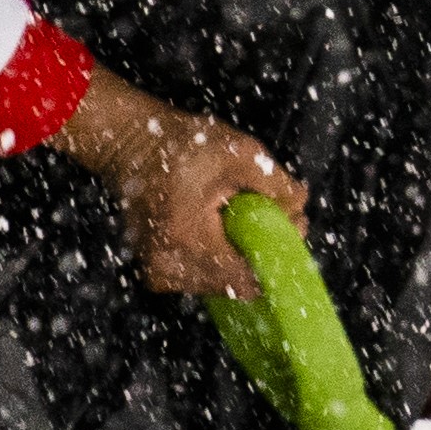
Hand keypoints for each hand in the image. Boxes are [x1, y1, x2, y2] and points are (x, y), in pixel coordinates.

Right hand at [46, 68, 310, 295]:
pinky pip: (200, 279)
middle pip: (235, 285)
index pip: (246, 279)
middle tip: (268, 218)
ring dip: (237, 259)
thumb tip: (300, 207)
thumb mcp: (239, 153)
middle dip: (258, 255)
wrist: (130, 144)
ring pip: (219, 285)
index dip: (276, 258)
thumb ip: (276, 184)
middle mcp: (166, 266)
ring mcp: (157, 273)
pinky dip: (217, 260)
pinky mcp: (155, 272)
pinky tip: (218, 230)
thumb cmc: (182, 145)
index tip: (289, 229)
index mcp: (186, 240)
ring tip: (237, 219)